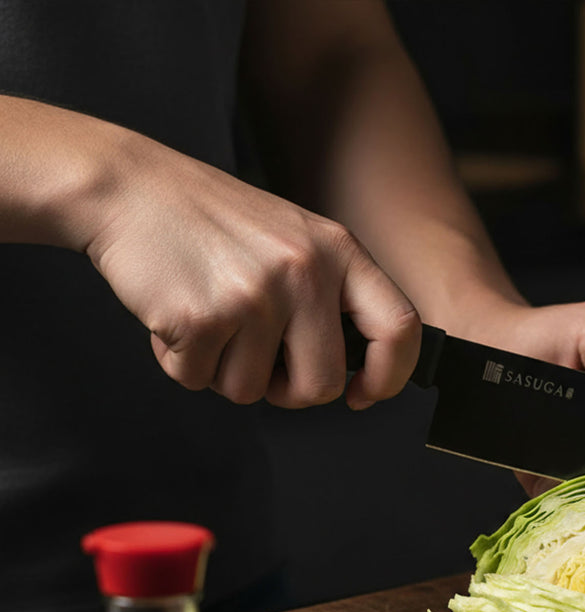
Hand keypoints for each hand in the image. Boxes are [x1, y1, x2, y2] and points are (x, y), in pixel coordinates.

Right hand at [84, 131, 419, 408]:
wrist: (129, 187)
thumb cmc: (213, 222)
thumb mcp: (295, 239)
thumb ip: (330, 297)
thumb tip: (355, 372)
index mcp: (338, 251)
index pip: (398, 329)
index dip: (387, 376)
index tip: (364, 393)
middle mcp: (304, 271)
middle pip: (322, 385)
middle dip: (288, 390)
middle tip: (258, 358)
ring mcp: (254, 295)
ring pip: (253, 391)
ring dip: (224, 370)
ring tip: (209, 315)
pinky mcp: (202, 317)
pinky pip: (200, 381)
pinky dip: (181, 361)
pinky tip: (177, 315)